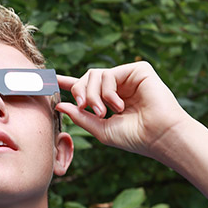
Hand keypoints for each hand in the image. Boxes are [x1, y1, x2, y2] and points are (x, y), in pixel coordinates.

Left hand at [55, 61, 190, 157]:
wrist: (159, 136)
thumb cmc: (134, 137)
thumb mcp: (101, 129)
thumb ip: (80, 116)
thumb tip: (59, 104)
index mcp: (108, 100)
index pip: (84, 87)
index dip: (67, 82)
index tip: (49, 79)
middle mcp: (117, 86)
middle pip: (85, 78)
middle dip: (80, 93)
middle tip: (85, 108)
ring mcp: (127, 77)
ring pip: (94, 74)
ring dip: (93, 95)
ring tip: (104, 112)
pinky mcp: (138, 69)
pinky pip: (109, 74)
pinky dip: (108, 91)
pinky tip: (118, 105)